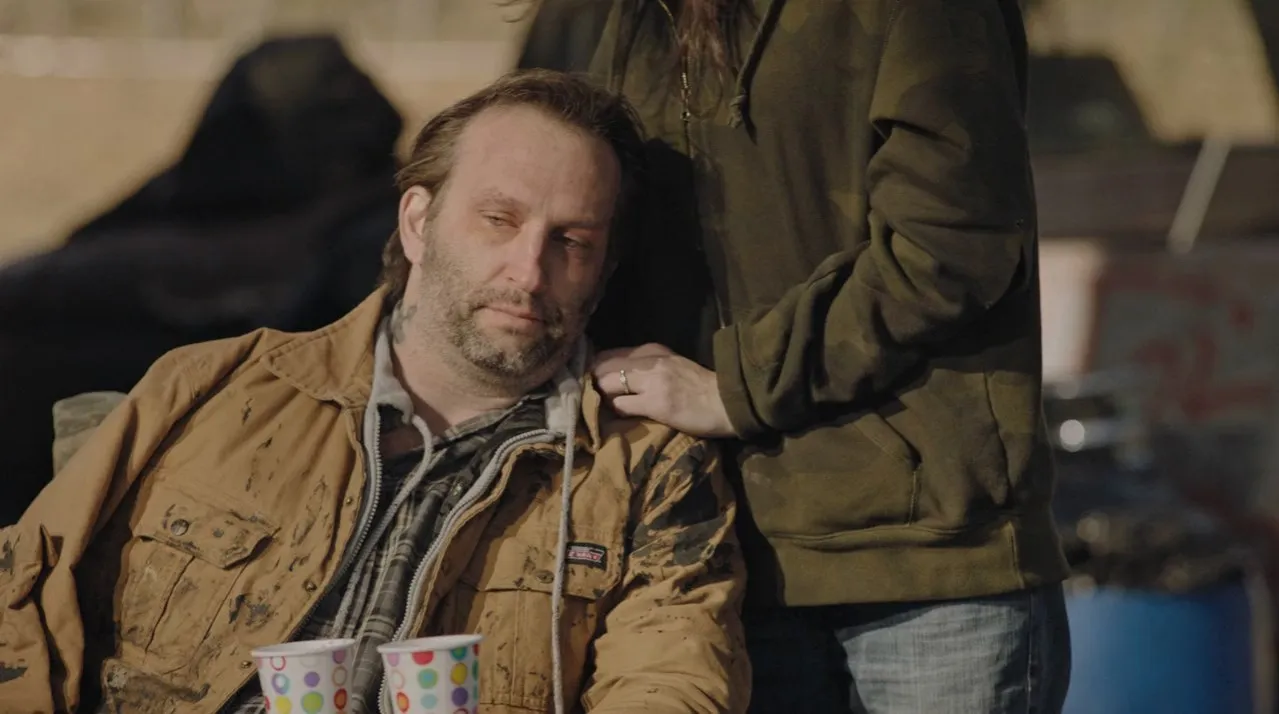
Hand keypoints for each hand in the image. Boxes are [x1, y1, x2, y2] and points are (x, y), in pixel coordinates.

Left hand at [591, 344, 737, 438]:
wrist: (729, 402)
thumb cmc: (701, 389)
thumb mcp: (671, 368)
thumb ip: (646, 368)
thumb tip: (615, 379)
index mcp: (652, 350)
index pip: (609, 354)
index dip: (594, 369)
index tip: (588, 383)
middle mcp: (650, 360)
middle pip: (602, 366)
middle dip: (590, 382)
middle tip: (585, 398)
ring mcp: (653, 380)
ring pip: (606, 382)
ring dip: (598, 396)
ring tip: (596, 408)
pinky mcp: (657, 402)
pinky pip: (620, 405)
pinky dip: (612, 411)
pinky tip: (615, 418)